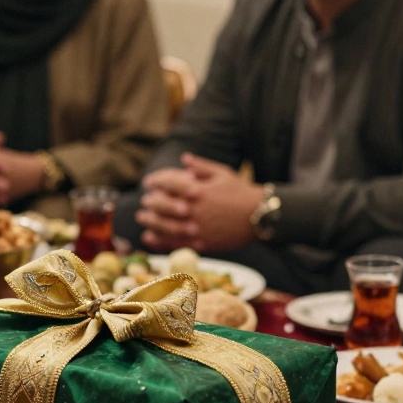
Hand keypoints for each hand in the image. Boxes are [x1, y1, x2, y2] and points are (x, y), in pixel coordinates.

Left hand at [136, 153, 261, 253]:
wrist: (260, 216)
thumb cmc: (241, 192)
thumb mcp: (223, 173)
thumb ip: (201, 166)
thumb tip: (183, 158)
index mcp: (199, 189)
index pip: (170, 182)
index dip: (156, 181)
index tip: (149, 181)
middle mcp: (196, 209)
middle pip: (164, 204)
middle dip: (151, 201)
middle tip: (145, 200)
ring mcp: (198, 227)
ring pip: (166, 225)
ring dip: (150, 221)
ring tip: (142, 218)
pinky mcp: (201, 242)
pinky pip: (175, 243)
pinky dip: (159, 241)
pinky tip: (149, 237)